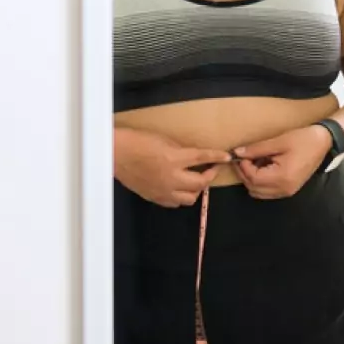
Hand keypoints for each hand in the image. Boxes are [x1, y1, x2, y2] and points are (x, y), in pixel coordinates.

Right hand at [114, 127, 233, 207]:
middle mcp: (171, 177)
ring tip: (196, 181)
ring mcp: (163, 190)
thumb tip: (195, 158)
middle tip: (211, 169)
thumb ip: (181, 152)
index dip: (216, 157)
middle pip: (200, 184)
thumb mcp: (165, 141)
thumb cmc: (139, 141)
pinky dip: (181, 196)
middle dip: (209, 176)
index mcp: (174, 159)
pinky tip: (179, 188)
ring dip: (196, 190)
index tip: (227, 158)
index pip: (202, 158)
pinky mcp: (154, 197)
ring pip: (189, 199)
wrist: (116, 154)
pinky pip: (174, 203)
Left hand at [231, 123, 334, 199]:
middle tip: (244, 158)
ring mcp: (287, 191)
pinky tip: (264, 168)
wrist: (324, 142)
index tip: (240, 154)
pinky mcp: (289, 189)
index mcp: (282, 177)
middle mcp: (284, 189)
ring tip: (254, 162)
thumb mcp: (279, 142)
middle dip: (245, 174)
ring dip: (252, 179)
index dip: (243, 167)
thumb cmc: (303, 139)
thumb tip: (237, 153)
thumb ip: (256, 149)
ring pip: (259, 192)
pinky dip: (261, 182)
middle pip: (254, 188)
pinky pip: (268, 192)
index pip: (253, 178)